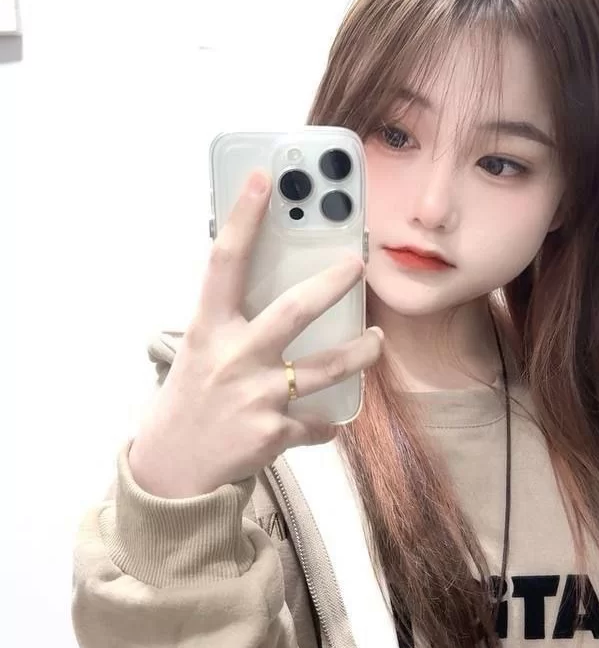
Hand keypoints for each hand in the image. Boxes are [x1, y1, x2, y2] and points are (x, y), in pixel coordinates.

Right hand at [128, 170, 382, 497]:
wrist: (173, 469)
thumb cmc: (191, 399)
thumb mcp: (201, 351)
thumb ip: (234, 321)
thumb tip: (278, 282)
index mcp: (210, 329)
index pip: (224, 262)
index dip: (243, 218)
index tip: (263, 179)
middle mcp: (235, 357)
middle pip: (294, 311)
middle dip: (332, 283)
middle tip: (358, 264)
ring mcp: (257, 396)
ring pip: (326, 367)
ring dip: (360, 353)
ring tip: (376, 341)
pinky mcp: (274, 432)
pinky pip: (318, 421)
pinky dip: (326, 423)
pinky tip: (329, 420)